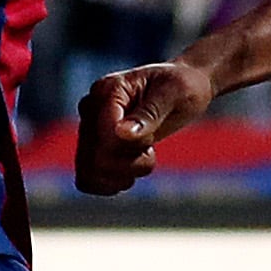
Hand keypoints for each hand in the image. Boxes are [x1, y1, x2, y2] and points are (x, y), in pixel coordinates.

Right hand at [76, 55, 219, 193]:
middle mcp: (91, 109)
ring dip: (123, 175)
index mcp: (107, 90)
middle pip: (96, 160)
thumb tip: (121, 134)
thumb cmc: (180, 86)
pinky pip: (88, 180)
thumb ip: (148, 114)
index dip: (132, 146)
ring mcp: (90, 130)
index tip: (150, 136)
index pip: (106, 136)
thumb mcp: (174, 94)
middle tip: (148, 147)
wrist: (182, 89)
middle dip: (130, 163)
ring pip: (90, 173)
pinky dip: (112, 183)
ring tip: (142, 157)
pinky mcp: (94, 148)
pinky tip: (132, 170)